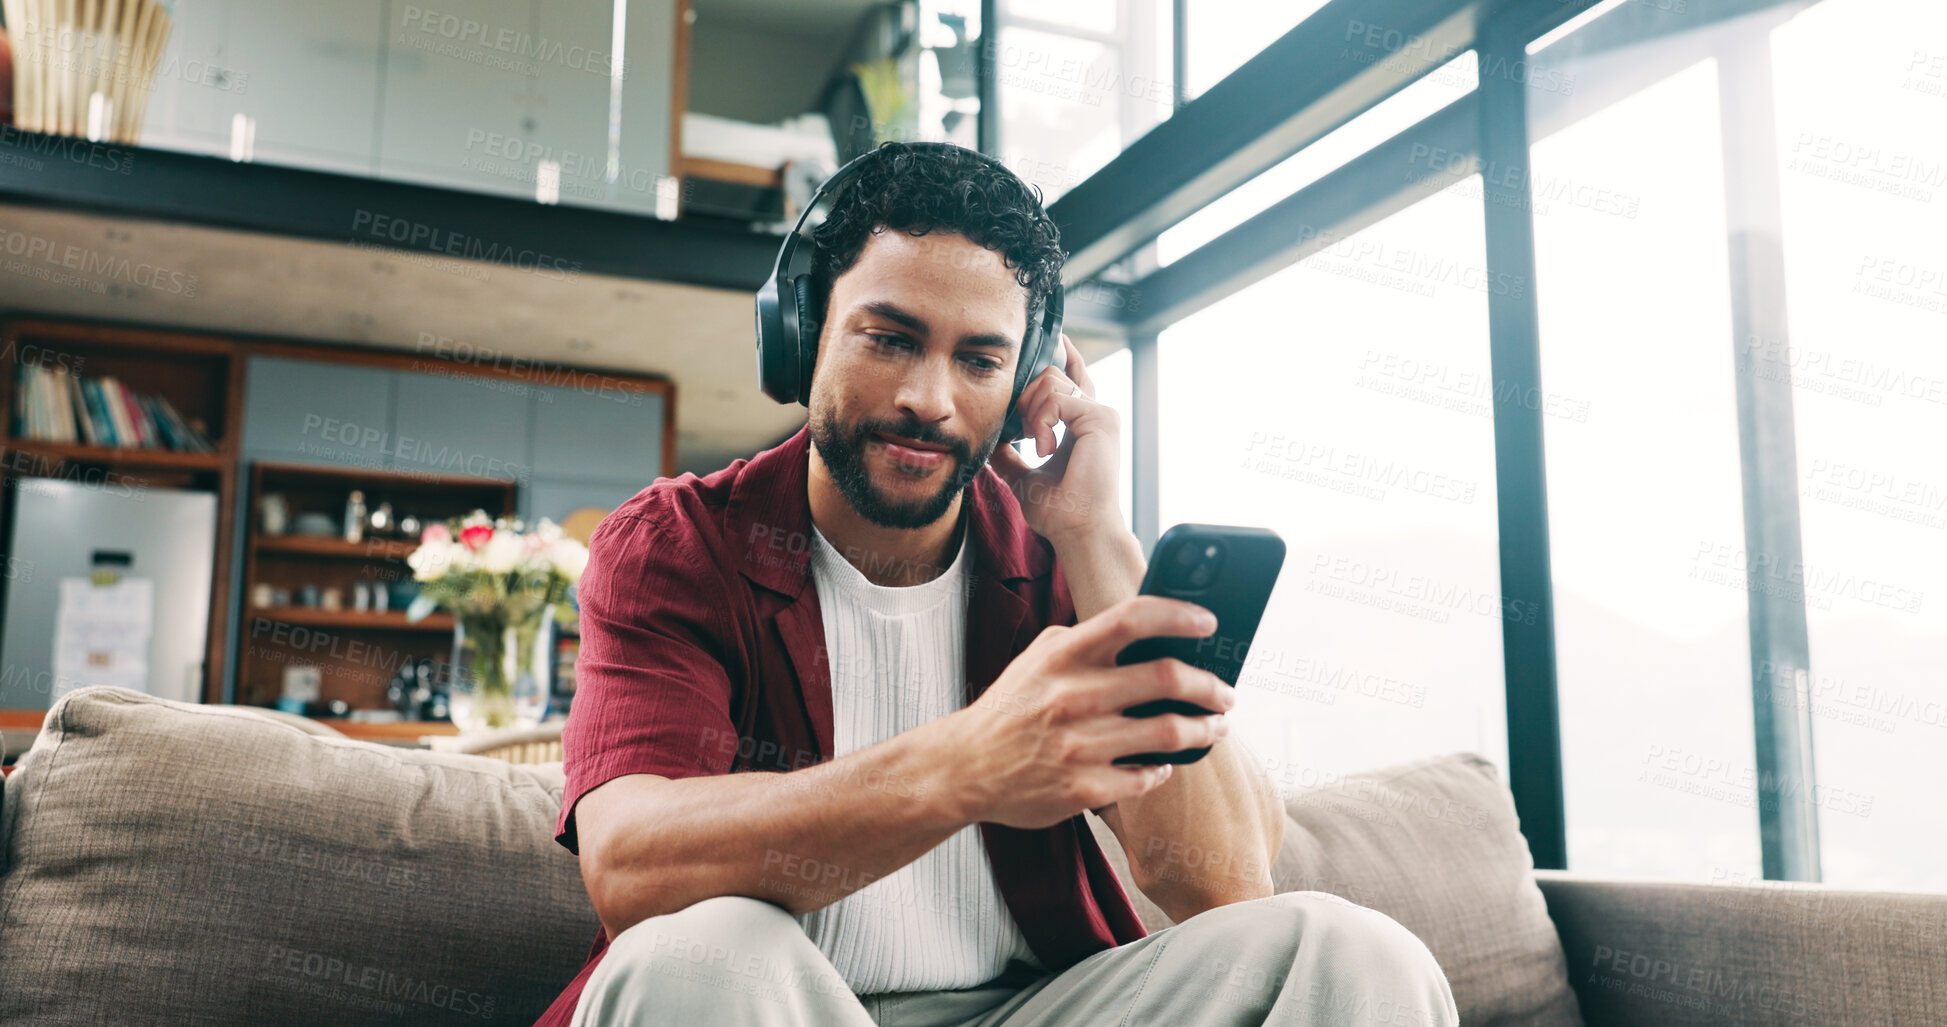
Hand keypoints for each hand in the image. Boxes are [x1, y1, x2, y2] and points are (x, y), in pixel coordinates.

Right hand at [936, 595, 1233, 829]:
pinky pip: (1145, 777)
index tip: (1209, 622)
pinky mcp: (1082, 789)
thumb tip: (1149, 630)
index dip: (1178, 615)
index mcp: (1063, 657)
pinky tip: (1165, 763)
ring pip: (1168, 733)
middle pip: (1165, 678)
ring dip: (1203, 730)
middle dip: (1209, 686)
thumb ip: (1085, 640)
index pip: (1131, 619)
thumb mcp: (1038, 658)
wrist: (965, 768)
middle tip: (1226, 693)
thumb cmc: (1012, 708)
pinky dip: (1163, 769)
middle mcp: (1072, 697)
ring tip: (1216, 727)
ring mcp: (1078, 746)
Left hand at [990, 333, 1119, 543]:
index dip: (1061, 355)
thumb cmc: (1057, 510)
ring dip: (1032, 413)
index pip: (1071, 377)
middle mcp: (1095, 412)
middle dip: (1026, 399)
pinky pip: (1057, 399)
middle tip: (1025, 434)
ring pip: (1050, 382)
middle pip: (1049, 374)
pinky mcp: (1101, 418)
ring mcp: (1101, 413)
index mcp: (1082, 423)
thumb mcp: (1023, 476)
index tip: (1050, 339)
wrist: (1077, 529)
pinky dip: (1042, 422)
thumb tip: (989, 440)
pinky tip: (1046, 448)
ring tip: (1039, 445)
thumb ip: (1009, 454)